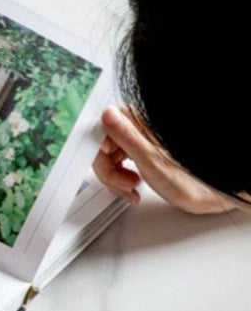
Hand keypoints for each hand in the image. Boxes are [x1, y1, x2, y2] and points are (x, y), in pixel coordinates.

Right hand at [93, 106, 239, 214]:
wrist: (210, 194)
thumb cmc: (189, 179)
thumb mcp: (150, 160)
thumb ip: (126, 136)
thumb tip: (108, 115)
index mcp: (143, 123)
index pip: (105, 129)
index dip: (101, 150)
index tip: (106, 166)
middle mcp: (141, 130)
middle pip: (106, 145)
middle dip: (109, 170)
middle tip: (124, 184)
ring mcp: (143, 143)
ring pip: (112, 157)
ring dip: (115, 177)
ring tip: (131, 188)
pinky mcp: (144, 155)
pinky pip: (121, 164)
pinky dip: (122, 179)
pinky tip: (134, 188)